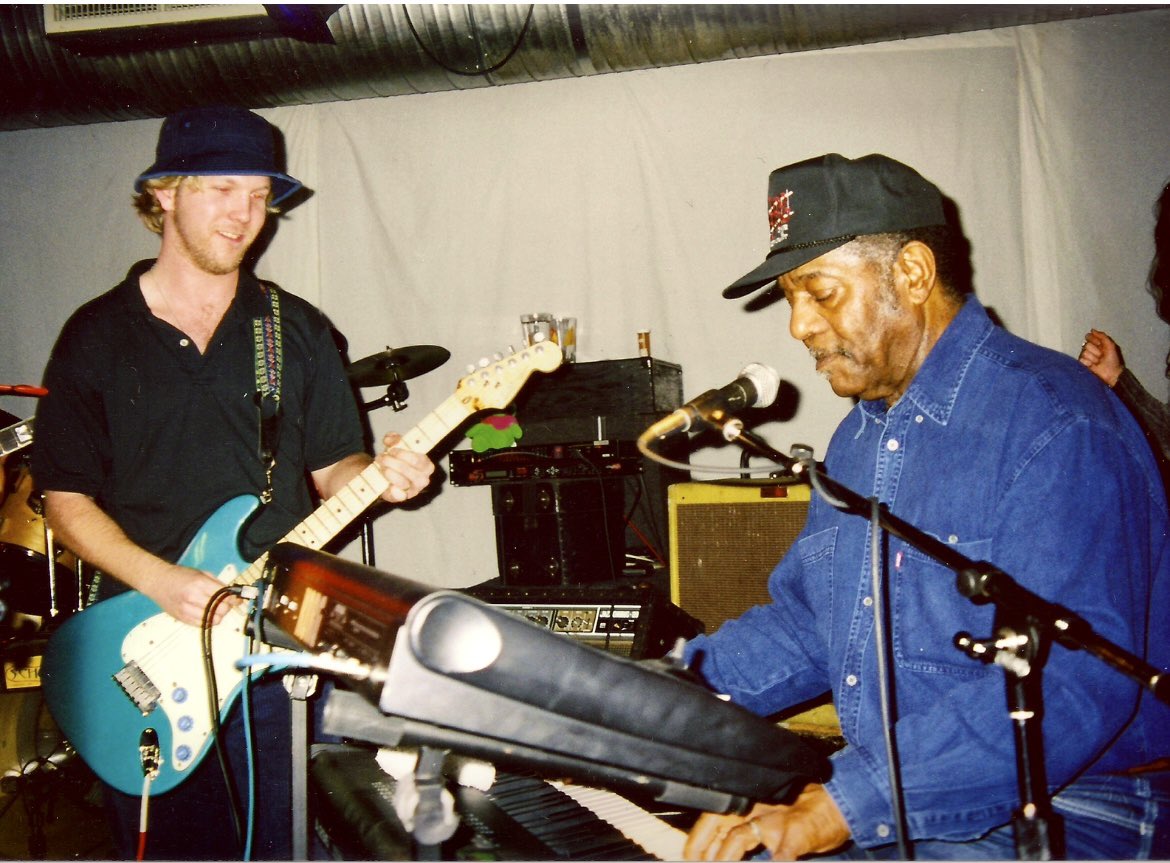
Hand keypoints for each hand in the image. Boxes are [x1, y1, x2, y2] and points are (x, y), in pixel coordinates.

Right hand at [148, 563, 239, 626]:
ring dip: (219, 615)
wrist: (158, 581)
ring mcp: (186, 609)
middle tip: (225, 603)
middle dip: (227, 607)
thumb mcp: (201, 573)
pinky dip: (209, 621)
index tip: (237, 599)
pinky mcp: (182, 618)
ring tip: (215, 608)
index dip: (233, 598)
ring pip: (213, 620)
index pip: (224, 596)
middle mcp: (192, 598)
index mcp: (199, 584)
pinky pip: (203, 625)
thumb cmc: (179, 576)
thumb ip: (218, 584)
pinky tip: (207, 613)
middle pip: (221, 609)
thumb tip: (233, 594)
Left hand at [376, 431, 435, 502]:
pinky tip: (389, 486)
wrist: (383, 472)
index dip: (404, 454)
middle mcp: (423, 479)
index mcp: (426, 465)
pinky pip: (400, 497)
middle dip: (394, 463)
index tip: (391, 449)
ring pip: (403, 483)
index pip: (420, 460)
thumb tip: (390, 439)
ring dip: (389, 473)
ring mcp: (413, 490)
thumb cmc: (394, 458)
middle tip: (382, 457)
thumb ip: (393, 438)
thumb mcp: (394, 445)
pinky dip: (394, 492)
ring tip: (381, 466)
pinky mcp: (402, 498)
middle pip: (411, 472)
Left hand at [683, 783, 850, 860]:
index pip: (712, 818)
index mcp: (749, 805)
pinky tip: (773, 862)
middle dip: (700, 847)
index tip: (688, 857)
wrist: (841, 801)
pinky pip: (779, 855)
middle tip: (693, 862)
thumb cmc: (805, 812)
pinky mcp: (796, 836)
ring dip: (724, 857)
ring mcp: (776, 823)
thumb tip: (720, 852)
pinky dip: (773, 862)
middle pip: (716, 823)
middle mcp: (757, 810)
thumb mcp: (771, 817)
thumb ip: (746, 831)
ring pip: (738, 838)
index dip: (697, 840)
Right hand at [1078, 329, 1123, 386]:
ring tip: (1098, 362)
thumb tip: (1092, 330)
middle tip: (1101, 356)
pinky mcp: (1083, 364)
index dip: (1095, 341)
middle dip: (1095, 351)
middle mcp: (1090, 348)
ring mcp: (1086, 356)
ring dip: (1093, 358)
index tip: (1101, 345)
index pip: (1089, 336)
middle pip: (1086, 344)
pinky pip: (1081, 360)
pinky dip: (1089, 363)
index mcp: (1097, 343)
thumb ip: (1102, 336)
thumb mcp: (1110, 345)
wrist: (1112, 373)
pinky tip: (1093, 366)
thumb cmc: (1113, 360)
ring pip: (1084, 352)